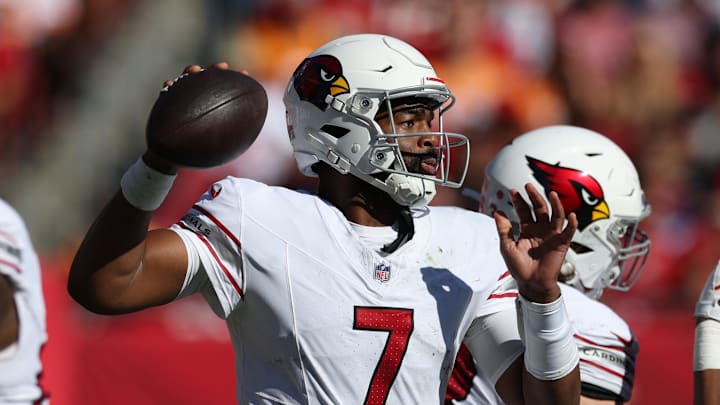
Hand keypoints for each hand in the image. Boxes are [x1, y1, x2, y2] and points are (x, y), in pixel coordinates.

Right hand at [146, 61, 250, 173]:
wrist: (174, 156)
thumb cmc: (198, 148)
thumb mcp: (218, 143)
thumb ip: (232, 134)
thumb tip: (252, 130)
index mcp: (213, 105)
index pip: (226, 90)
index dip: (236, 80)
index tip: (245, 74)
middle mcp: (199, 99)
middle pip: (208, 80)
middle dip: (215, 70)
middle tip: (223, 67)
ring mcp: (183, 99)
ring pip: (187, 80)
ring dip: (190, 72)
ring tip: (194, 70)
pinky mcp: (166, 102)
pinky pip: (166, 92)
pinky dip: (168, 87)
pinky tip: (169, 85)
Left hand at [494, 183, 577, 302]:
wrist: (531, 284)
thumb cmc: (518, 267)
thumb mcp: (507, 246)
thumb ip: (504, 229)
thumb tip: (497, 212)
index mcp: (527, 229)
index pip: (524, 211)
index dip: (519, 201)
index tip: (513, 191)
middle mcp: (540, 230)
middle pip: (539, 209)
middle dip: (534, 197)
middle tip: (528, 186)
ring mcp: (552, 235)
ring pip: (555, 215)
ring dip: (555, 204)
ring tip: (551, 193)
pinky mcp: (561, 244)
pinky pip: (569, 232)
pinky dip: (572, 224)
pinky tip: (572, 215)